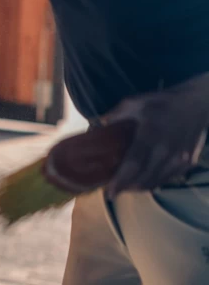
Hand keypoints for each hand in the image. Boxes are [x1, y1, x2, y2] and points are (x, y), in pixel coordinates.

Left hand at [102, 72, 208, 197]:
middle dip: (126, 188)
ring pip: (156, 182)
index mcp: (150, 136)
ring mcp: (180, 159)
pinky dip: (153, 182)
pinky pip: (167, 179)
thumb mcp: (134, 103)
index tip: (109, 193)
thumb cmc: (162, 103)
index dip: (120, 181)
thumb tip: (98, 126)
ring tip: (126, 185)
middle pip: (144, 179)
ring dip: (139, 187)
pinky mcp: (188, 163)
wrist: (197, 104)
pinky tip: (143, 178)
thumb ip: (115, 116)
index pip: (133, 165)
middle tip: (114, 189)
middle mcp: (167, 152)